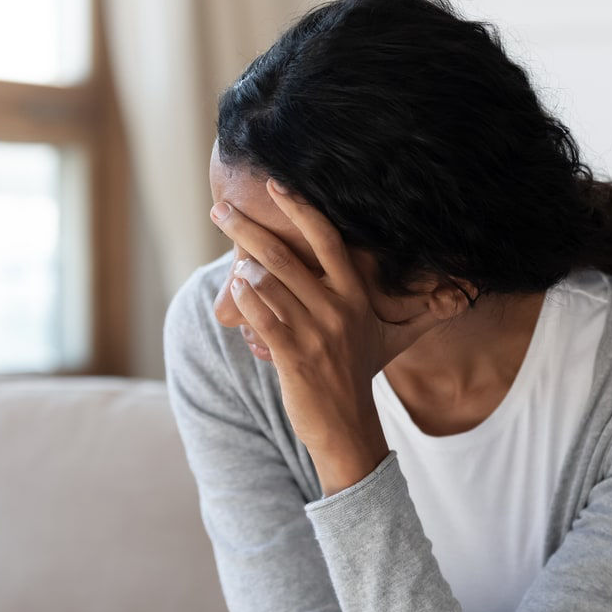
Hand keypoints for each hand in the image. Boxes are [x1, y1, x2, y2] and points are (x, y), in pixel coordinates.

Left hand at [210, 178, 438, 492]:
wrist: (348, 427)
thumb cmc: (355, 375)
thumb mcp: (378, 335)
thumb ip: (377, 304)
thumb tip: (391, 286)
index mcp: (356, 296)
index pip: (327, 238)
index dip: (300, 207)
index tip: (274, 184)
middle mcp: (337, 309)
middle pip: (283, 254)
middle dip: (244, 228)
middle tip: (219, 209)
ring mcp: (315, 332)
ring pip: (265, 283)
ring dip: (242, 269)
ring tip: (235, 267)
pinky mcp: (292, 355)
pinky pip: (258, 316)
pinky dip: (242, 299)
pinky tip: (234, 290)